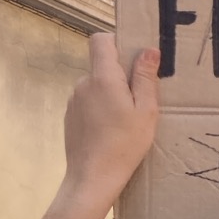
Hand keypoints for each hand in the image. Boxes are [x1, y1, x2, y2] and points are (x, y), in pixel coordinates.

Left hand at [62, 33, 159, 206]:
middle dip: (120, 75)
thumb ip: (145, 78)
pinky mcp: (69, 117)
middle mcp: (83, 84)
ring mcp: (73, 101)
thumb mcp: (145, 111)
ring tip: (125, 119)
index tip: (134, 59)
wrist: (92, 178)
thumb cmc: (124, 145)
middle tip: (139, 99)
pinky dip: (99, 108)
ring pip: (95, 85)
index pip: (100, 40)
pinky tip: (110, 130)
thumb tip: (148, 49)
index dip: (117, 42)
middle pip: (101, 65)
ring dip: (110, 94)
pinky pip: (88, 102)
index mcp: (103, 77)